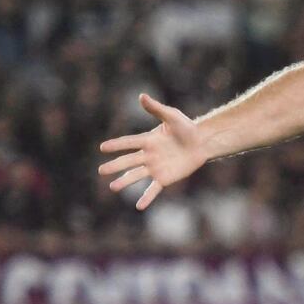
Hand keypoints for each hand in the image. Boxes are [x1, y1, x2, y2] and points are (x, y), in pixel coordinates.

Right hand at [97, 94, 207, 210]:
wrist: (202, 143)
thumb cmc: (187, 127)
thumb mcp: (171, 116)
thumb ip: (156, 109)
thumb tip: (141, 96)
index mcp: (148, 140)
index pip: (128, 143)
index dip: (116, 145)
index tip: (102, 148)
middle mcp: (148, 155)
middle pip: (128, 161)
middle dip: (115, 166)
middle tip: (101, 171)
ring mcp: (155, 168)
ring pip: (137, 175)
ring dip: (125, 182)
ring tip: (112, 188)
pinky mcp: (165, 178)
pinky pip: (153, 189)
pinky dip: (146, 197)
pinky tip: (139, 206)